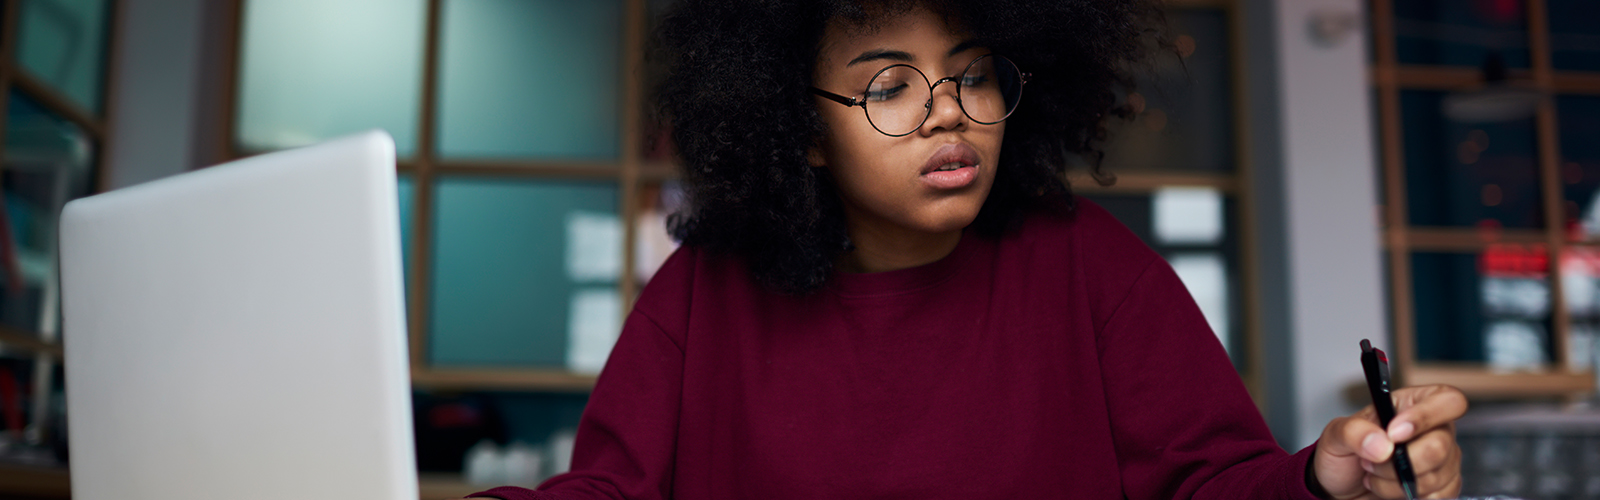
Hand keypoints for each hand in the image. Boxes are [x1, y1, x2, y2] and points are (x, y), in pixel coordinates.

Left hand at [1312, 384, 1466, 498]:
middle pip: (1441, 445)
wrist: (1342, 488)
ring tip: (1375, 475)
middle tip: (1371, 462)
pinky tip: (1392, 489)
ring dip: (1397, 483)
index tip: (1393, 434)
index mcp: (1412, 405)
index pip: (1448, 400)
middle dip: (1399, 462)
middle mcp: (1434, 430)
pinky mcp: (1444, 486)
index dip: (1425, 416)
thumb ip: (1353, 432)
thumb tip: (1382, 443)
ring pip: (1437, 475)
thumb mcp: (1334, 436)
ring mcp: (1443, 459)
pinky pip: (1441, 495)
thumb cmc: (1343, 456)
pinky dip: (1409, 496)